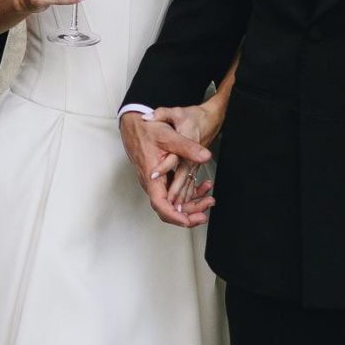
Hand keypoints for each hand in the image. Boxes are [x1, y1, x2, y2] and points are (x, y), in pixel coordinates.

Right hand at [120, 105, 216, 228]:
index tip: (189, 221)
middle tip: (205, 215)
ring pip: (173, 202)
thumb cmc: (147, 129)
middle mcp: (152, 184)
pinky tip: (203, 186)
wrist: (134, 124)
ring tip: (209, 201)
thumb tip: (206, 156)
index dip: (174, 216)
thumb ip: (188, 147)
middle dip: (187, 214)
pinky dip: (189, 193)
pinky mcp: (161, 178)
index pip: (160, 204)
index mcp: (151, 177)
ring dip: (191, 204)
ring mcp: (156, 182)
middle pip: (168, 208)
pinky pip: (174, 192)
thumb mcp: (168, 136)